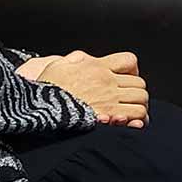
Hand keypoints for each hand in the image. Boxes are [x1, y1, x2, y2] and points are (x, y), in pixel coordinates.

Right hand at [21, 50, 147, 126]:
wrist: (40, 107)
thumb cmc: (46, 89)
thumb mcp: (57, 66)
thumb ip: (73, 60)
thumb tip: (81, 58)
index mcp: (96, 66)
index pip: (129, 60)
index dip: (132, 70)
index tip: (127, 78)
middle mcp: (106, 81)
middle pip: (139, 83)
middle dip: (137, 92)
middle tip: (130, 101)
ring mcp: (109, 98)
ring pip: (142, 99)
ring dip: (140, 107)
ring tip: (132, 114)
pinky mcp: (110, 115)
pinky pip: (137, 116)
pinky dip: (138, 120)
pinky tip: (132, 124)